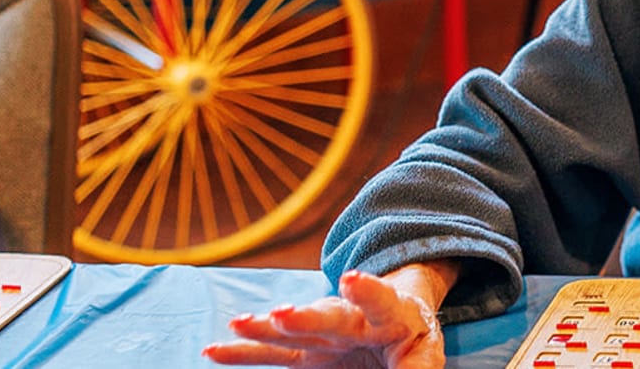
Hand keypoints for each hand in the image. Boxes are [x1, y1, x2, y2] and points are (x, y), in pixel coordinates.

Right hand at [204, 267, 449, 367]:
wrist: (395, 319)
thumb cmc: (412, 337)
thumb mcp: (425, 351)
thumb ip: (416, 367)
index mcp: (388, 313)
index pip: (378, 298)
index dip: (365, 290)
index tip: (349, 279)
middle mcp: (350, 318)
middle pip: (329, 316)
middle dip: (306, 317)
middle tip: (282, 313)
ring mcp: (323, 333)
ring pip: (292, 330)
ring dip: (266, 328)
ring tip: (239, 323)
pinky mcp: (306, 352)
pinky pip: (272, 354)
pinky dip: (244, 352)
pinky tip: (214, 350)